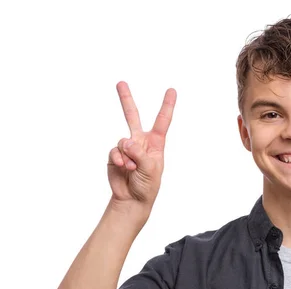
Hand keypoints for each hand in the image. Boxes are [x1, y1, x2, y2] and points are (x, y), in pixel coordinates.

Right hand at [107, 82, 176, 208]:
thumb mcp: (150, 169)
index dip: (167, 105)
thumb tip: (125, 141)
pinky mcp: (114, 155)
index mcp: (155, 143)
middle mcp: (140, 142)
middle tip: (120, 82)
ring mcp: (126, 147)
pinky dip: (118, 159)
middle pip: (132, 116)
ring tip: (131, 168)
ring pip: (122, 141)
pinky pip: (114, 151)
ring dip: (126, 156)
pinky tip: (122, 168)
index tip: (172, 90)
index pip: (162, 121)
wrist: (132, 199)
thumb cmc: (147, 185)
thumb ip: (139, 153)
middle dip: (126, 99)